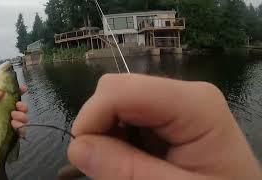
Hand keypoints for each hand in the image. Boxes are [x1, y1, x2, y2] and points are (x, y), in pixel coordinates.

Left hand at [0, 86, 28, 169]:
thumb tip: (1, 92)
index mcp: (1, 102)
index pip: (13, 94)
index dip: (20, 90)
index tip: (23, 89)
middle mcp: (7, 112)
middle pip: (22, 107)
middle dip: (23, 105)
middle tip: (18, 106)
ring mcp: (11, 123)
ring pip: (24, 118)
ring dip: (22, 116)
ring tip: (13, 118)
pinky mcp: (12, 134)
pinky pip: (22, 130)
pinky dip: (22, 128)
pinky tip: (14, 126)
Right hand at [68, 74, 261, 179]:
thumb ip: (125, 169)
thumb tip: (77, 147)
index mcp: (193, 103)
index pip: (121, 90)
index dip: (92, 118)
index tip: (82, 154)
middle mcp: (183, 93)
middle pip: (117, 90)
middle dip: (100, 125)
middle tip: (106, 164)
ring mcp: (175, 101)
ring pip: (117, 101)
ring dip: (108, 133)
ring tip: (127, 164)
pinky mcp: (168, 112)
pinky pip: (127, 114)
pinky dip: (118, 136)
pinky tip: (133, 156)